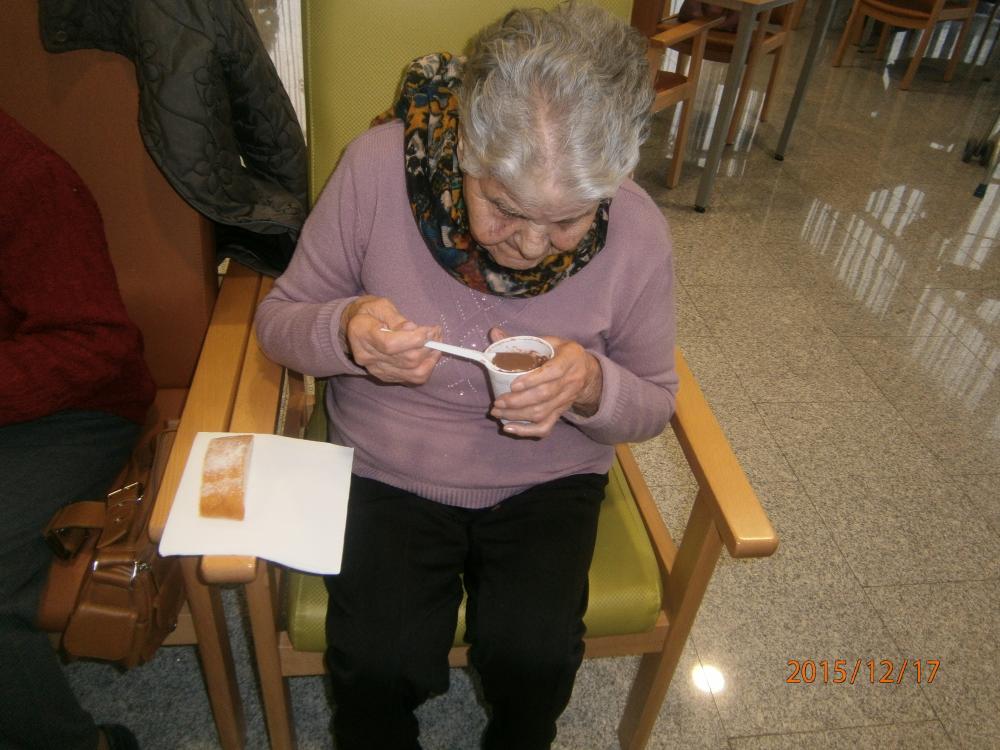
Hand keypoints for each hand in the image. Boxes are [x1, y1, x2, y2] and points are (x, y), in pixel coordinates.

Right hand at [340, 296, 440, 383]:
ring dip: (431, 359)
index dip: (415, 339)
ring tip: (436, 343)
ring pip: (412, 373)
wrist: (354, 327)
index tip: (430, 330)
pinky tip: (429, 355)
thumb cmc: (369, 311)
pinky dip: (426, 367)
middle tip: (436, 333)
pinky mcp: (385, 376)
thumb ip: (396, 318)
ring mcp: (375, 369)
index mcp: (361, 333)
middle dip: (427, 346)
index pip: (390, 344)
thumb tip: (413, 329)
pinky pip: (412, 379)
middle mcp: (366, 356)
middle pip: (405, 360)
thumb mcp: (381, 305)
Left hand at [488, 327, 602, 437]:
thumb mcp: (547, 341)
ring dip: (518, 415)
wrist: (585, 370)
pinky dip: (527, 431)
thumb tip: (493, 333)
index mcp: (570, 358)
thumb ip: (519, 341)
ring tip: (498, 412)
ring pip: (543, 412)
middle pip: (545, 395)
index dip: (533, 380)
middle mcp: (572, 380)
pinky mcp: (561, 412)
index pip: (554, 371)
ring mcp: (567, 399)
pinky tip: (509, 428)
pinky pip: (546, 426)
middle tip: (497, 402)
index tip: (513, 385)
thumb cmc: (560, 353)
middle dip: (518, 401)